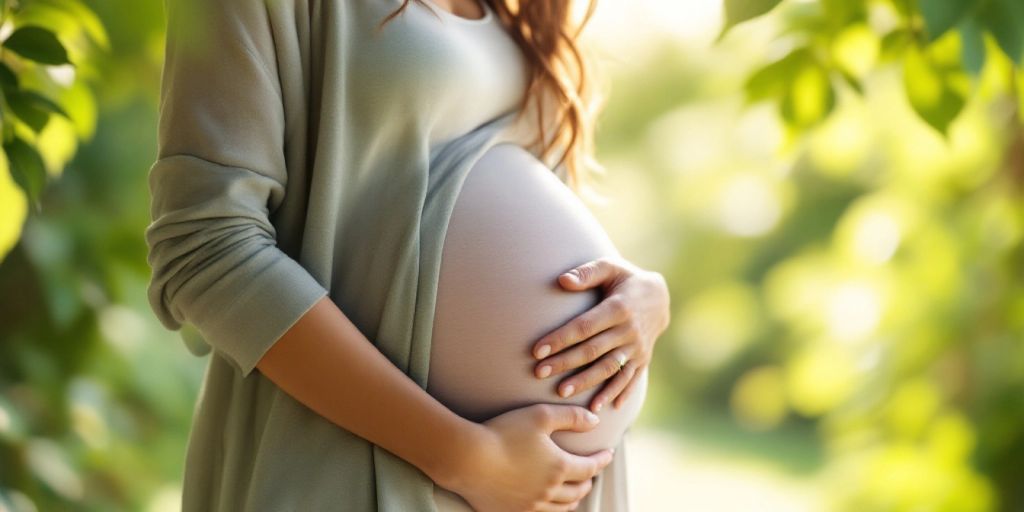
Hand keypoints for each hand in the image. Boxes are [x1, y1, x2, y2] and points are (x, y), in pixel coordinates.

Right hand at [439, 404, 614, 511]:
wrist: (467, 458)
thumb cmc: (503, 432)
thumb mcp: (540, 415)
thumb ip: (571, 417)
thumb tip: (596, 421)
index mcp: (559, 467)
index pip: (590, 468)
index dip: (602, 460)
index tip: (609, 454)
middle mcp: (549, 491)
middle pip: (578, 491)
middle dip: (588, 481)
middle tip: (590, 474)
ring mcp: (531, 506)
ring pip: (562, 508)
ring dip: (573, 499)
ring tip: (574, 492)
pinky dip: (553, 511)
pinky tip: (549, 505)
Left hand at [532, 256, 670, 412]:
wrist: (660, 298)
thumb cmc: (625, 279)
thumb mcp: (610, 267)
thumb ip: (587, 273)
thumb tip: (562, 280)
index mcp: (618, 308)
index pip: (584, 327)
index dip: (561, 338)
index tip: (537, 350)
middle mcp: (629, 331)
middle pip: (592, 351)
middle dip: (565, 363)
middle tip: (539, 373)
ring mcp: (637, 348)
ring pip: (608, 369)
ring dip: (586, 382)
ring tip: (562, 393)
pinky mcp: (642, 360)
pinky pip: (628, 379)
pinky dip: (615, 394)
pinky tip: (598, 407)